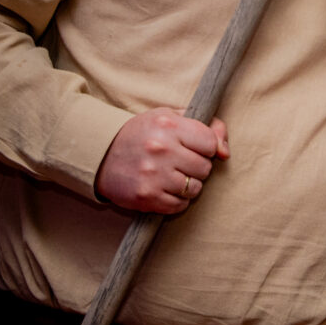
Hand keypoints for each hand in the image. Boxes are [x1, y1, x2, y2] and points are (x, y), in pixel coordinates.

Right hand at [94, 107, 230, 213]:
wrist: (100, 154)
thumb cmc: (142, 134)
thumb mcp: (171, 118)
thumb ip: (206, 127)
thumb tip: (225, 152)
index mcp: (168, 126)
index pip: (210, 142)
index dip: (206, 147)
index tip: (193, 148)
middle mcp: (161, 149)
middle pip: (205, 168)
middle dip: (197, 167)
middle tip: (180, 163)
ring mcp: (153, 175)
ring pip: (195, 189)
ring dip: (188, 185)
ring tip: (172, 176)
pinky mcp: (146, 197)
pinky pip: (179, 205)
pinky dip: (177, 201)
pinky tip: (165, 189)